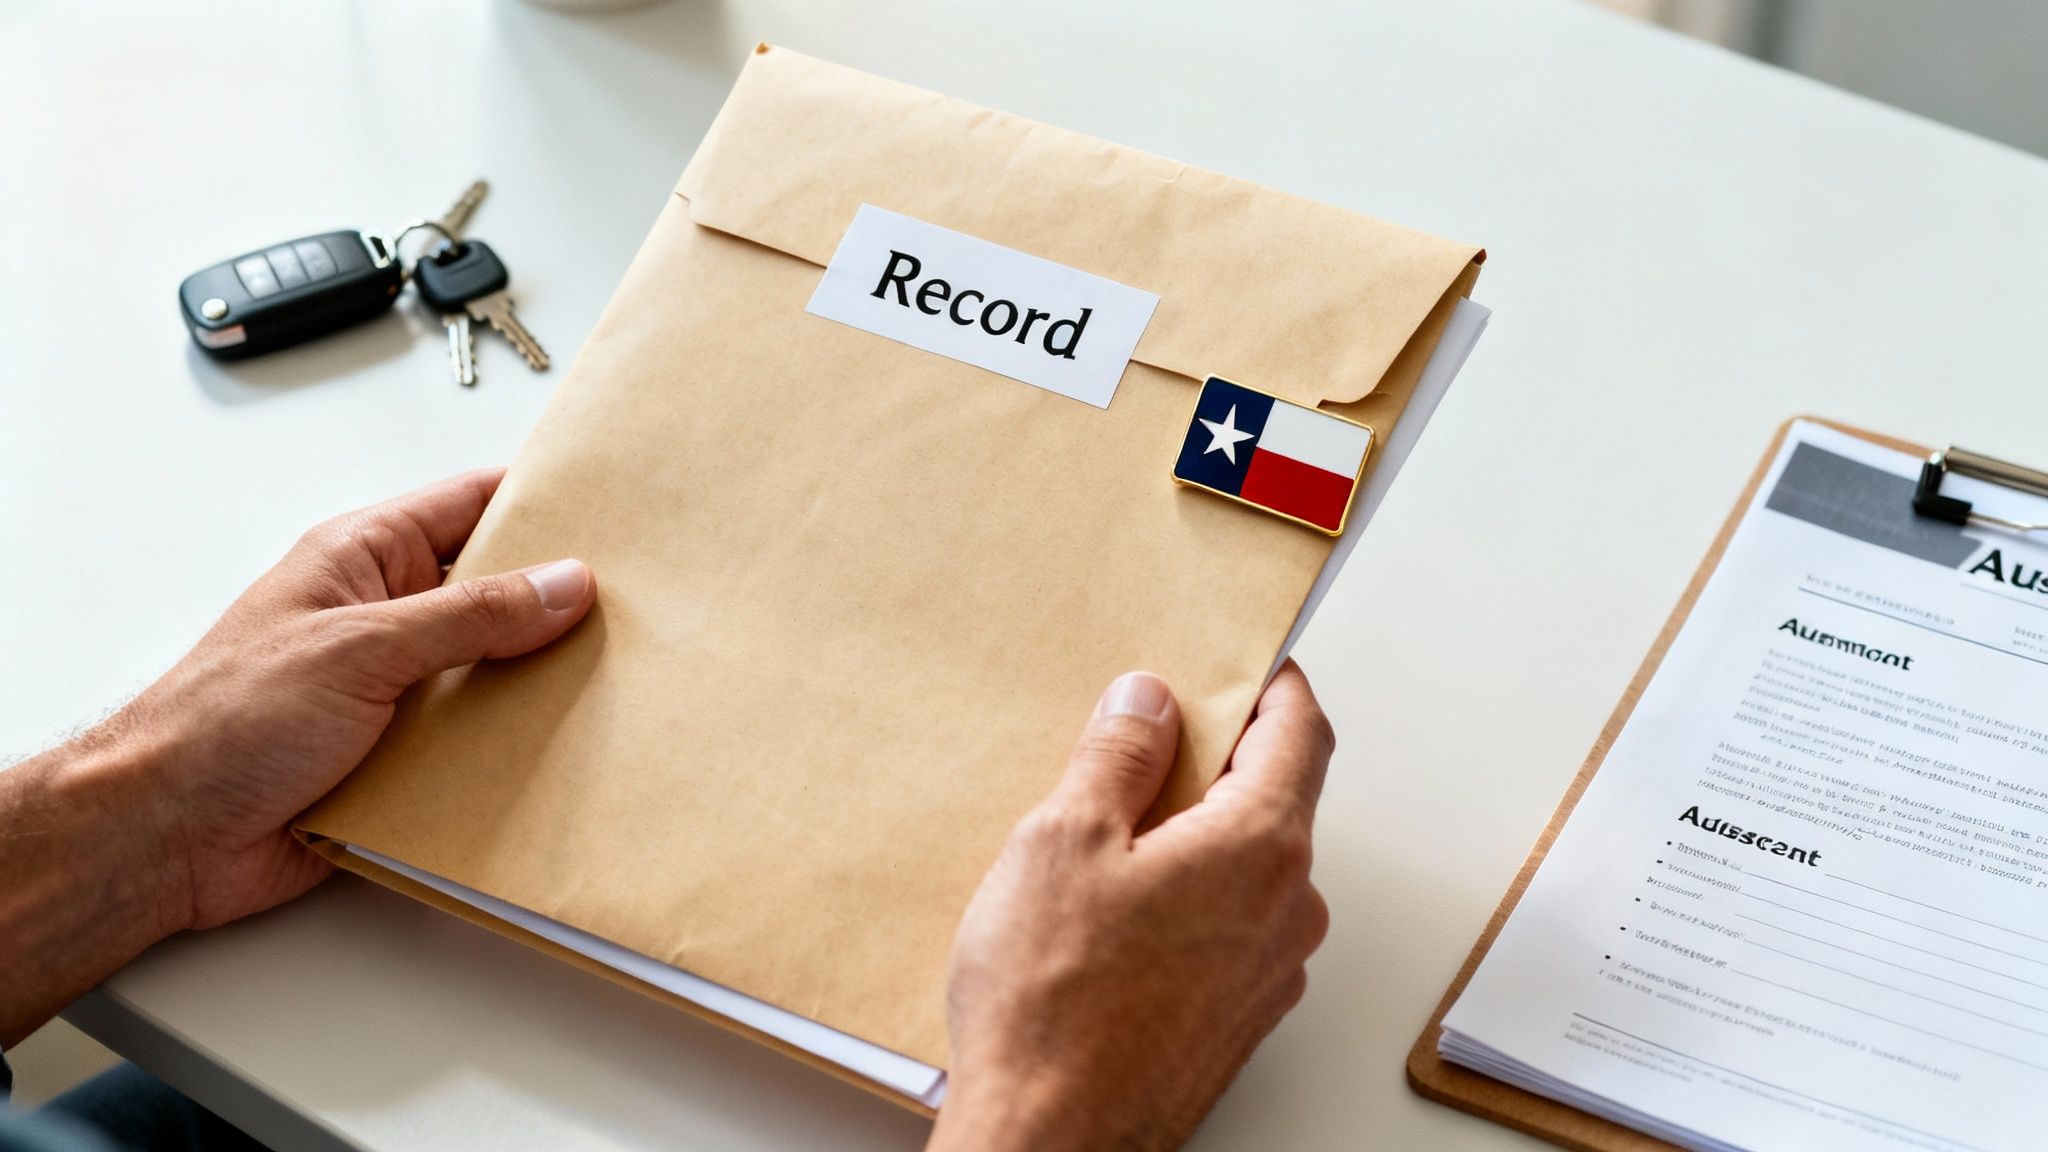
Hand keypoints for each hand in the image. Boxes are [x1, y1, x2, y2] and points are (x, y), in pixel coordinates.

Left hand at [97, 469, 595, 929]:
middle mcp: (385, 618)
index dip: (542, 500)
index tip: (614, 509)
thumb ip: (469, 616)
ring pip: (495, 674)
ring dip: (540, 686)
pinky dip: (516, 751)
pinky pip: (478, 745)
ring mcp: (394, 690)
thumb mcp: (360, 647)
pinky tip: (564, 752)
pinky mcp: (401, 760)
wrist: (163, 837)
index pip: (471, 506)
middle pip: (497, 594)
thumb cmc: (220, 723)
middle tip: (640, 607)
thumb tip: (561, 584)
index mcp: (364, 560)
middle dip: (560, 603)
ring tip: (617, 681)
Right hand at [929, 662, 1333, 1151]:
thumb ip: (1118, 756)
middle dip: (1217, 762)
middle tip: (1142, 746)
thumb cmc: (1052, 1004)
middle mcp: (1288, 910)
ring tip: (1107, 843)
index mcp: (1259, 848)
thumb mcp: (1064, 841)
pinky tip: (1115, 915)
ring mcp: (1270, 972)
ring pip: (1249, 868)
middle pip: (1275, 799)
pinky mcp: (1239, 1018)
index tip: (1246, 665)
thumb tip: (1150, 702)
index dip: (1273, 687)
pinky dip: (1191, 899)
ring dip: (1197, 837)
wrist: (1049, 1139)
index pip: (1301, 734)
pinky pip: (1232, 927)